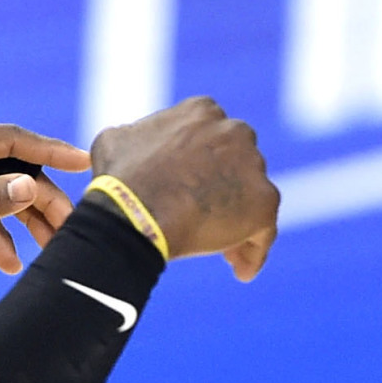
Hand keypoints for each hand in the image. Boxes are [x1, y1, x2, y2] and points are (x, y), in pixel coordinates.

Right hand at [87, 96, 280, 280]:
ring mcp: (254, 166)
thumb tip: (136, 139)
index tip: (192, 190)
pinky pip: (264, 230)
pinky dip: (255, 250)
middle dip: (228, 191)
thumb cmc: (119, 180)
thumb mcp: (117, 140)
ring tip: (225, 252)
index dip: (204, 167)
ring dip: (240, 221)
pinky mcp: (264, 202)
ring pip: (253, 198)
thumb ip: (140, 134)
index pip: (213, 139)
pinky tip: (241, 270)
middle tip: (211, 221)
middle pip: (239, 166)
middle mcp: (236, 132)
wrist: (134, 216)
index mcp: (203, 112)